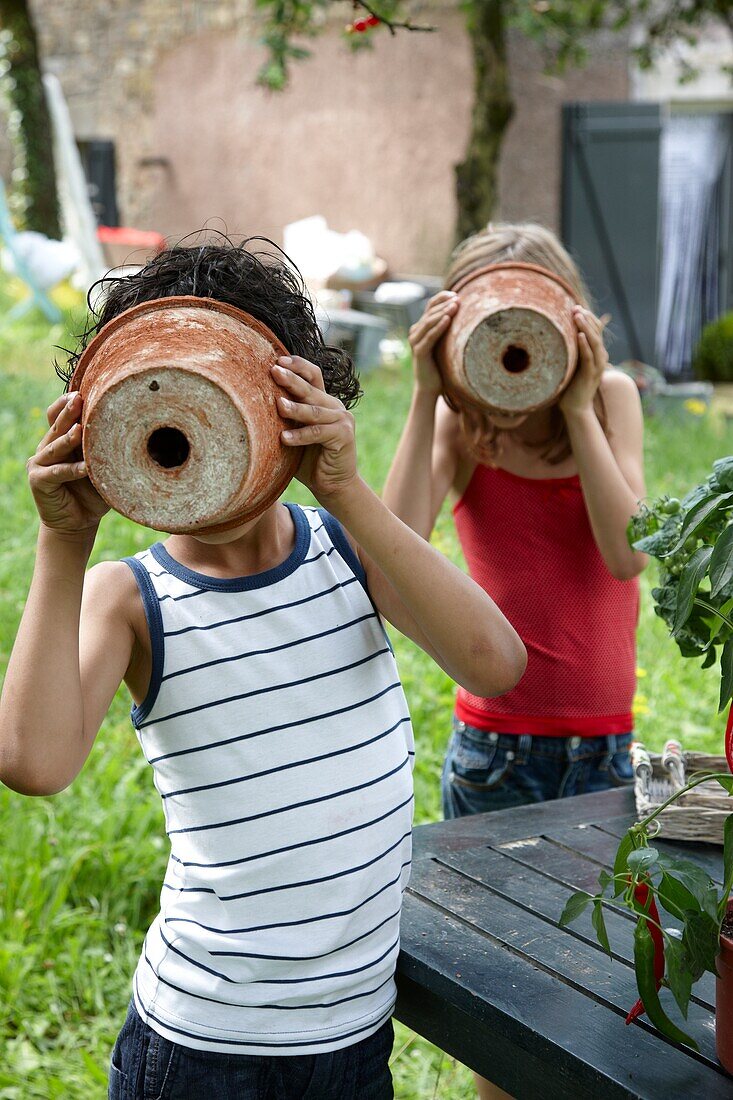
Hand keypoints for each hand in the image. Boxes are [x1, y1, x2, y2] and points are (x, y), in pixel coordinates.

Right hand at [26, 392, 109, 536]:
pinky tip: (85, 468)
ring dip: (68, 438)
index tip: (84, 390)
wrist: (78, 523)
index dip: (67, 403)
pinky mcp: (38, 480)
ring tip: (81, 429)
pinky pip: (57, 472)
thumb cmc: (94, 493)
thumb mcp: (102, 469)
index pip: (60, 415)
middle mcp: (48, 447)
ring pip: (55, 446)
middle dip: (69, 412)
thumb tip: (135, 435)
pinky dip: (71, 470)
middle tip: (79, 398)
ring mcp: (40, 462)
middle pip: (57, 425)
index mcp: (62, 440)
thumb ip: (106, 452)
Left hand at [272, 356, 358, 502]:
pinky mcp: (344, 436)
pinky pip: (318, 433)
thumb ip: (284, 419)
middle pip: (311, 388)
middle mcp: (334, 406)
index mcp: (323, 401)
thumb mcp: (293, 434)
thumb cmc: (307, 459)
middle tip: (274, 371)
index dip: (298, 365)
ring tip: (278, 406)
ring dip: (295, 408)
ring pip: (314, 411)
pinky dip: (301, 436)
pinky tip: (284, 438)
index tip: (278, 361)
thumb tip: (250, 403)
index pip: (313, 375)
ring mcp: (342, 420)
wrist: (332, 485)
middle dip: (291, 379)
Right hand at [408, 291, 458, 393]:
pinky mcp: (419, 352)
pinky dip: (438, 328)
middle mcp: (415, 332)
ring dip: (443, 313)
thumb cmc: (440, 365)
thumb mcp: (445, 343)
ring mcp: (415, 342)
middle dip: (445, 304)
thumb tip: (465, 314)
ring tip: (455, 306)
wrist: (429, 386)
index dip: (442, 298)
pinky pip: (429, 337)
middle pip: (430, 312)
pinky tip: (447, 320)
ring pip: (429, 322)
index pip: (430, 306)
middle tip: (458, 299)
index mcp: (421, 327)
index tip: (456, 294)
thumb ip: (449, 329)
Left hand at [559, 306, 609, 417]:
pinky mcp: (590, 375)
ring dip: (586, 328)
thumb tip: (559, 335)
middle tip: (575, 308)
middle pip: (596, 333)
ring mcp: (597, 366)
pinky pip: (589, 357)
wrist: (576, 407)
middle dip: (586, 319)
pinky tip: (580, 336)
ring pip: (595, 342)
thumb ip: (572, 350)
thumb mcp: (572, 363)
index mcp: (597, 353)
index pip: (596, 330)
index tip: (576, 307)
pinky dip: (585, 345)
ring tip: (578, 316)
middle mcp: (600, 358)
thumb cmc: (571, 386)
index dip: (588, 318)